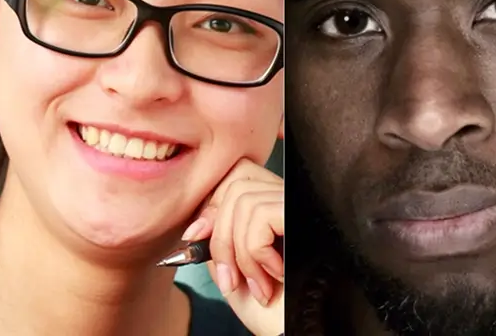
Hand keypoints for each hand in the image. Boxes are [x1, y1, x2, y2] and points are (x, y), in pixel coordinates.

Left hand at [181, 159, 283, 335]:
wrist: (298, 334)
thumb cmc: (274, 312)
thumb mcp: (234, 270)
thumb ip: (216, 238)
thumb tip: (196, 223)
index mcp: (274, 208)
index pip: (237, 176)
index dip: (213, 205)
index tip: (195, 237)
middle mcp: (289, 200)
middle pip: (237, 184)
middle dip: (221, 234)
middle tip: (230, 277)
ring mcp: (297, 205)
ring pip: (245, 201)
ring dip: (240, 252)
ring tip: (256, 286)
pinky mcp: (300, 216)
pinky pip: (261, 217)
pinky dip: (256, 252)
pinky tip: (275, 277)